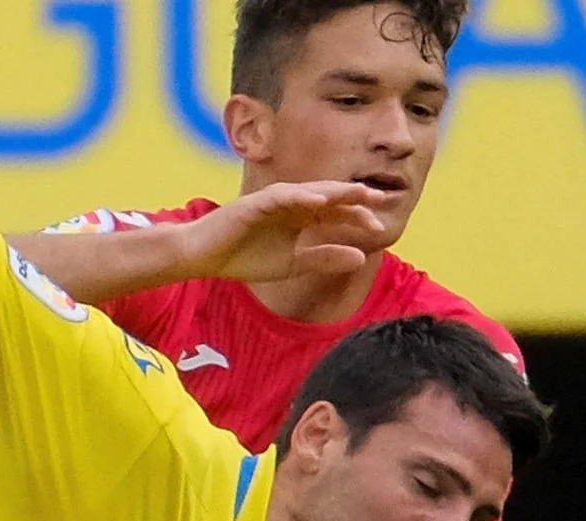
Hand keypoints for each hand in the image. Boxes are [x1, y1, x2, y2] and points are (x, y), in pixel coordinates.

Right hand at [181, 182, 399, 284]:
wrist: (205, 258)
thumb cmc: (245, 257)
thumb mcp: (294, 264)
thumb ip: (325, 259)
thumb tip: (361, 257)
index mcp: (300, 217)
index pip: (335, 213)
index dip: (357, 217)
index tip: (379, 227)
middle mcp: (290, 204)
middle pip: (328, 197)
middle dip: (353, 196)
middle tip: (381, 198)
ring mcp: (273, 201)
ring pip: (308, 192)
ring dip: (333, 192)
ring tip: (356, 193)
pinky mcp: (254, 203)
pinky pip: (281, 197)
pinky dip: (301, 197)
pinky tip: (319, 200)